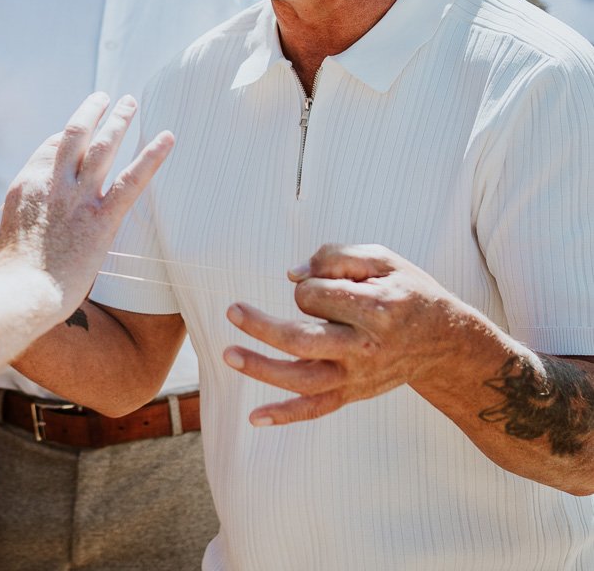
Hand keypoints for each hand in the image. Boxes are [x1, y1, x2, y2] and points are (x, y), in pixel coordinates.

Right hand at [0, 92, 171, 317]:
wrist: (20, 294)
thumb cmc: (3, 278)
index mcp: (24, 186)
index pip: (49, 150)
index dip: (67, 138)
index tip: (81, 132)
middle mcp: (51, 183)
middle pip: (75, 135)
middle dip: (93, 112)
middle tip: (108, 98)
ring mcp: (78, 198)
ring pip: (103, 147)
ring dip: (120, 121)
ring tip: (131, 103)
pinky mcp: (102, 219)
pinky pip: (132, 181)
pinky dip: (152, 157)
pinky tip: (168, 139)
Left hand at [223, 243, 461, 426]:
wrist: (446, 341)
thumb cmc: (406, 292)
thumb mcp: (382, 260)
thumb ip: (335, 257)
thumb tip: (290, 275)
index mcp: (376, 310)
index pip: (315, 297)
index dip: (308, 285)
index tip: (321, 282)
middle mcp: (365, 349)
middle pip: (301, 341)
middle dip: (262, 326)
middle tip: (231, 309)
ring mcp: (358, 377)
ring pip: (301, 379)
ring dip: (261, 368)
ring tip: (228, 353)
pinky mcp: (353, 393)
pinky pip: (316, 409)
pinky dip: (285, 415)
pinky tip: (254, 417)